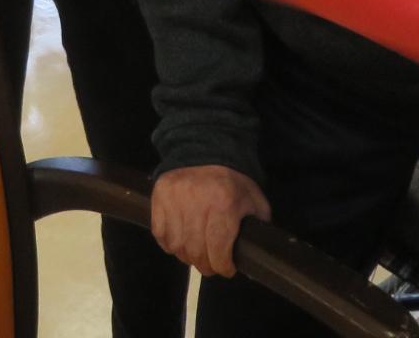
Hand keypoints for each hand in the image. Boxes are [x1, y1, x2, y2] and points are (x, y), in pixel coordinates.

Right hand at [151, 165, 271, 277]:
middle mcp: (196, 203)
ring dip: (186, 255)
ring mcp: (174, 200)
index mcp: (223, 204)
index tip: (227, 269)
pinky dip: (169, 244)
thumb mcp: (253, 199)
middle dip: (206, 265)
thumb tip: (259, 249)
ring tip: (195, 253)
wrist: (205, 149)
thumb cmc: (232, 179)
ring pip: (176, 245)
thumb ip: (258, 224)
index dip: (223, 266)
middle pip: (196, 251)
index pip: (218, 249)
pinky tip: (179, 241)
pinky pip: (159, 233)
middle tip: (211, 265)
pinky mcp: (159, 197)